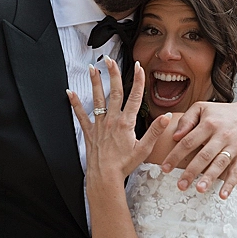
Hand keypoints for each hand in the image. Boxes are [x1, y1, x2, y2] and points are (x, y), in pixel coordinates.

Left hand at [67, 58, 168, 181]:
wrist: (105, 177)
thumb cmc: (124, 165)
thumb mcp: (144, 149)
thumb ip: (155, 131)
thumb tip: (167, 117)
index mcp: (126, 123)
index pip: (135, 97)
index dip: (138, 81)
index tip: (139, 67)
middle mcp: (112, 120)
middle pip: (114, 92)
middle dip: (113, 74)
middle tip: (110, 60)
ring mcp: (100, 125)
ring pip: (97, 99)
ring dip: (95, 82)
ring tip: (93, 68)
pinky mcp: (90, 132)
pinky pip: (81, 115)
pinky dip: (75, 104)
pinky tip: (69, 93)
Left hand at [161, 100, 236, 198]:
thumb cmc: (223, 114)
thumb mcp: (202, 108)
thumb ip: (186, 119)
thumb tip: (175, 136)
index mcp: (208, 123)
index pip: (188, 141)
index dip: (175, 155)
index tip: (165, 168)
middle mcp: (221, 135)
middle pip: (204, 155)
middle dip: (191, 171)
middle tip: (181, 185)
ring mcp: (233, 146)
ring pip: (220, 164)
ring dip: (209, 178)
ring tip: (199, 189)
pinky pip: (236, 171)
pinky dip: (230, 184)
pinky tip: (223, 195)